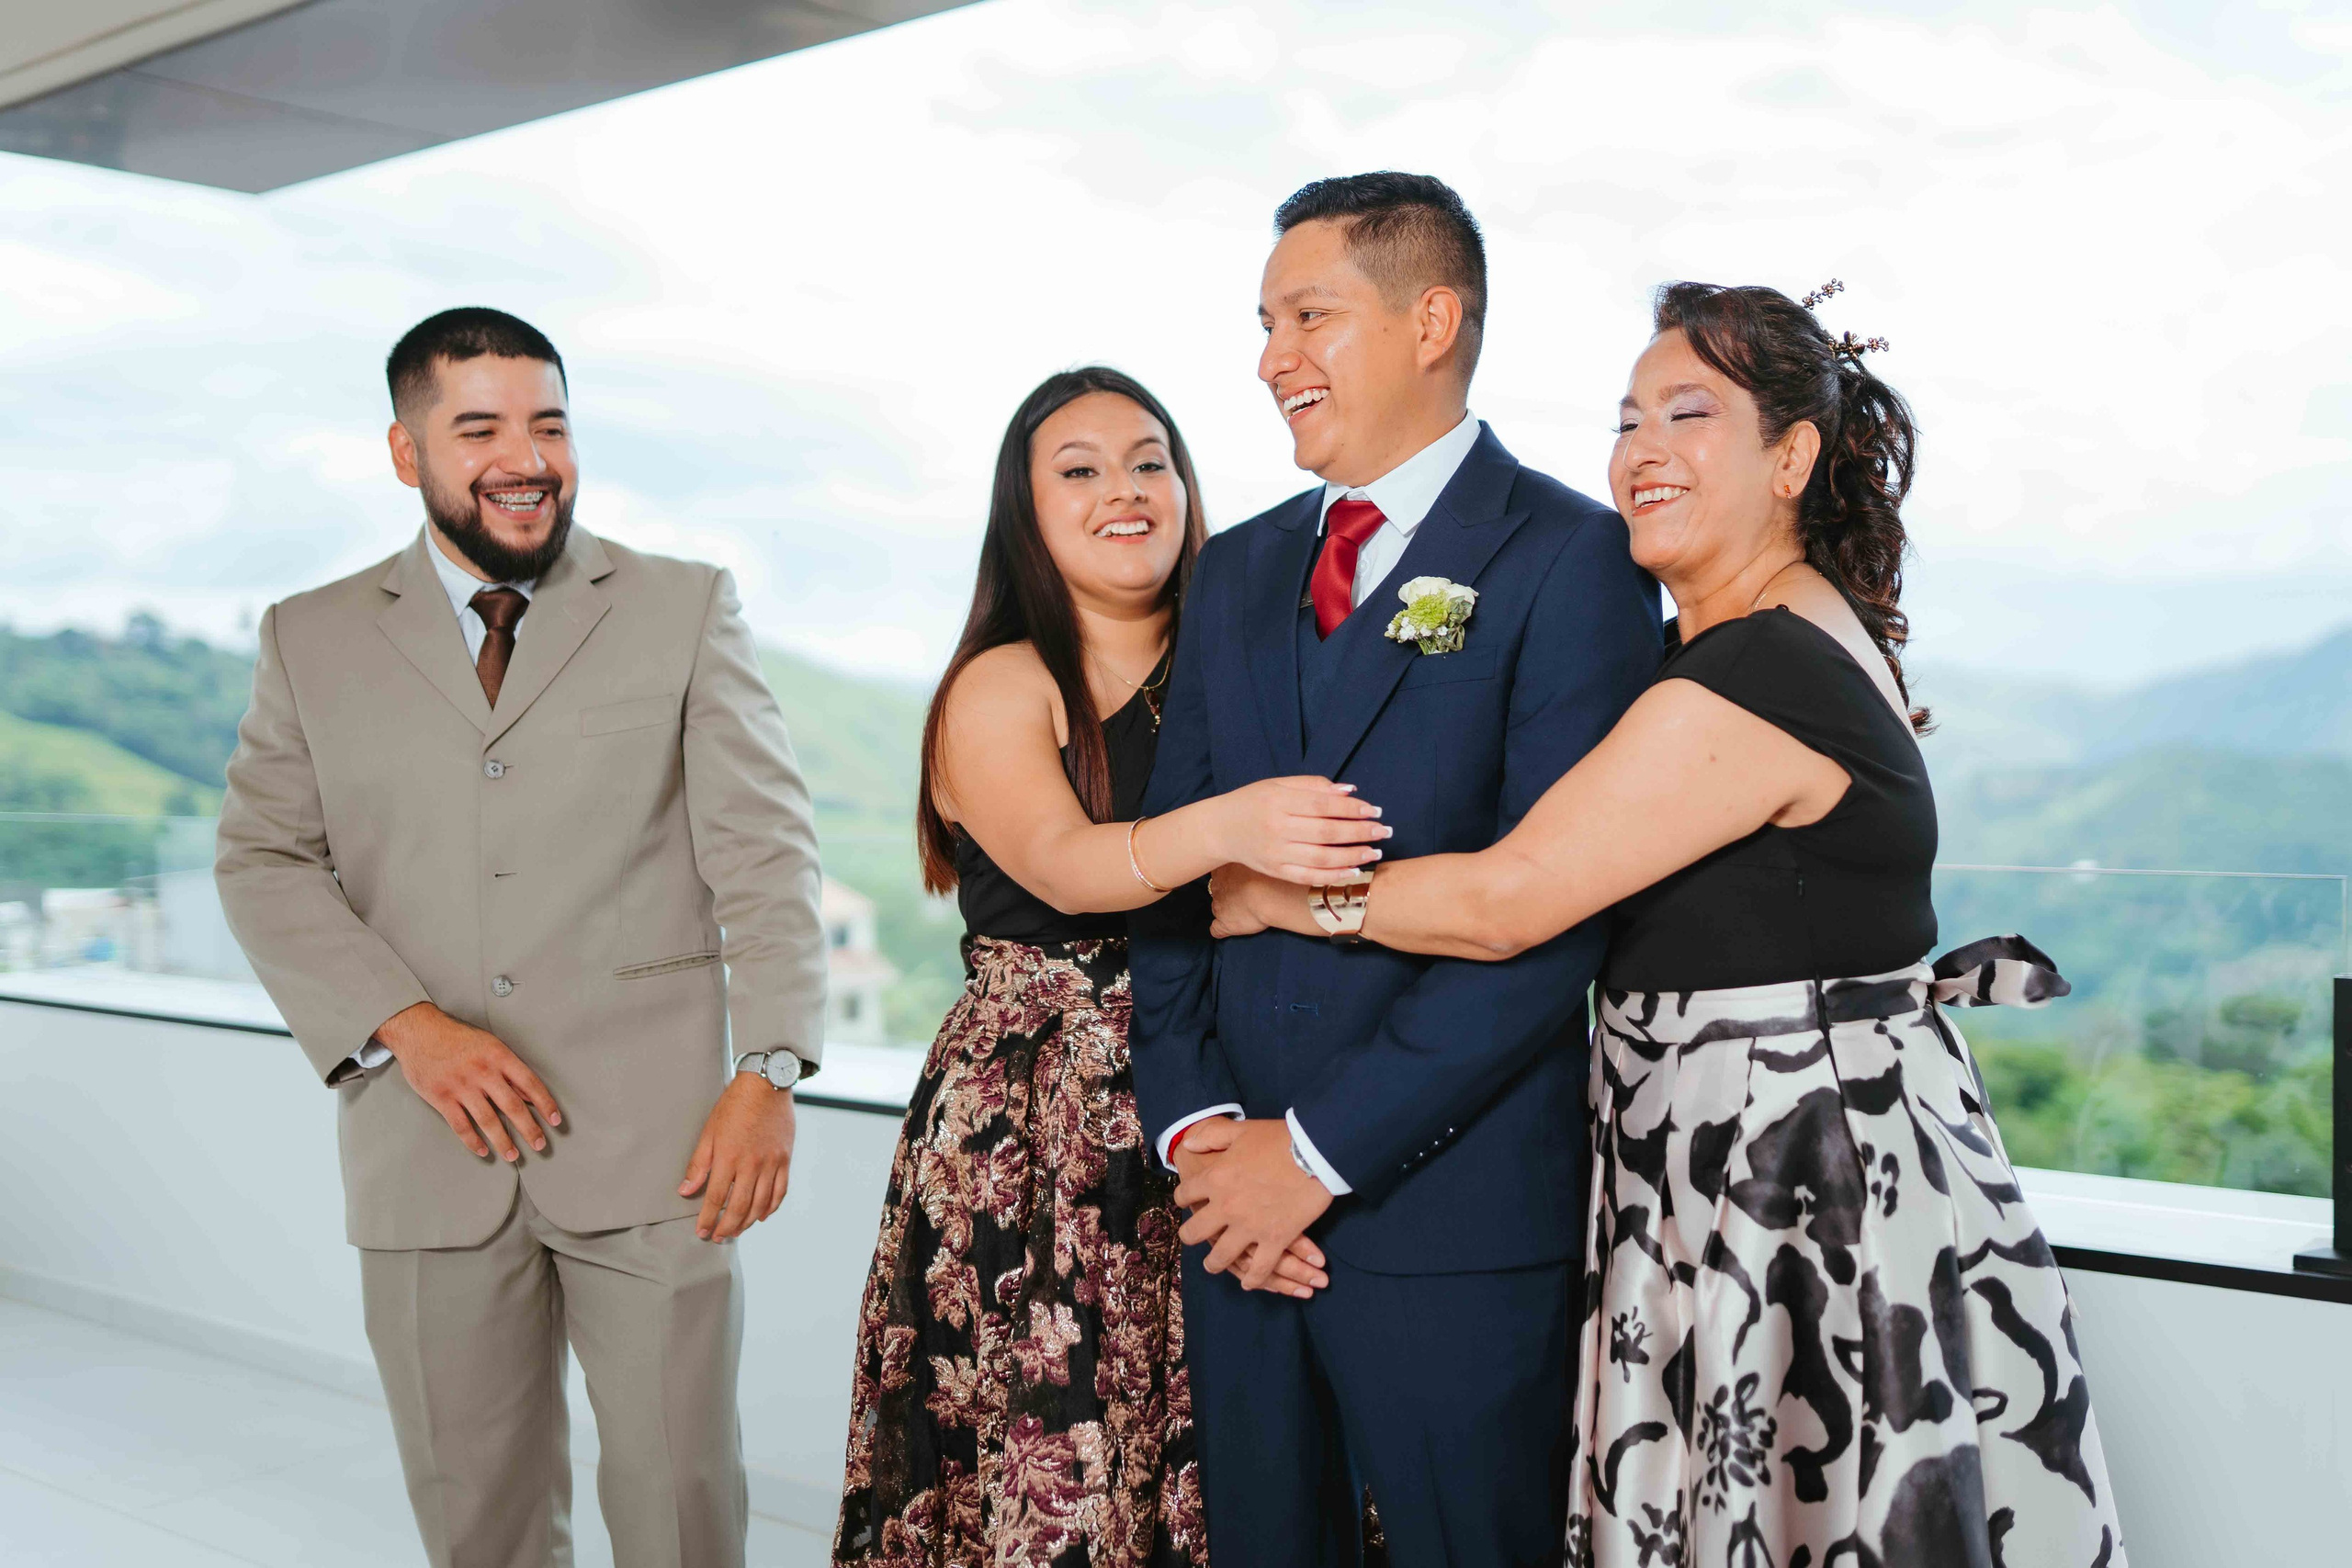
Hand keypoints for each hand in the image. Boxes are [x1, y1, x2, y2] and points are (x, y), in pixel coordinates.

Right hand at [376, 1001, 560, 1162]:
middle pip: (512, 1106)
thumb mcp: (490, 1045)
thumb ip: (509, 1070)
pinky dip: (472, 1141)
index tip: (555, 1121)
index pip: (530, 1084)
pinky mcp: (441, 1097)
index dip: (545, 1104)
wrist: (420, 1031)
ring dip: (503, 1141)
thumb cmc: (457, 1037)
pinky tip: (482, 1150)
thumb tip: (529, 1094)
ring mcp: (461, 1086)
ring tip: (513, 1155)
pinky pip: (461, 1125)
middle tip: (540, 1145)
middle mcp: (483, 1072)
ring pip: (488, 1120)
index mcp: (499, 1056)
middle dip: (529, 1129)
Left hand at [681, 1073, 796, 1240]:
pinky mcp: (785, 1159)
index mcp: (729, 1157)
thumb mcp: (709, 1131)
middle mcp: (752, 1164)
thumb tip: (685, 1190)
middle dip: (726, 1227)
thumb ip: (698, 1164)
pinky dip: (771, 1207)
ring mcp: (771, 1162)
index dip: (708, 1218)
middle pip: (739, 1206)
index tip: (701, 1231)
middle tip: (717, 1237)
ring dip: (747, 1222)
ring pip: (761, 1204)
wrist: (766, 1084)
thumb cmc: (734, 1105)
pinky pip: (780, 1191)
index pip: (716, 1198)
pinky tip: (761, 1215)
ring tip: (736, 1231)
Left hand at [1175, 1119, 1333, 1292]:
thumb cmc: (1278, 1138)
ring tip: (1213, 1265)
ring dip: (1214, 1264)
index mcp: (1215, 1178)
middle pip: (1195, 1232)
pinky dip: (1253, 1279)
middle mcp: (1226, 1207)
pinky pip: (1259, 1269)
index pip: (1185, 1194)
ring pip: (1221, 1257)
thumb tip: (1187, 1144)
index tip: (1185, 1201)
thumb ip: (1210, 1136)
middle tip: (1191, 1238)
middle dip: (1190, 1236)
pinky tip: (1248, 1282)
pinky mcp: (1275, 1239)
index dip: (1182, 1198)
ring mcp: (1250, 1227)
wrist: (1315, 1151)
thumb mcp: (1239, 1130)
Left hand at [1208, 864, 1274, 937]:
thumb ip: (1249, 859)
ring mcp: (1219, 906)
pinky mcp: (1224, 924)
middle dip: (1227, 892)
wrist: (1271, 893)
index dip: (1231, 877)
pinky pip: (1216, 929)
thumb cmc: (1269, 874)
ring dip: (1226, 909)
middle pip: (1217, 889)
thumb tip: (1252, 853)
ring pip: (1217, 907)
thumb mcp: (1256, 858)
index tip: (1242, 879)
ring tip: (1244, 910)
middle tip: (1245, 894)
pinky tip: (1229, 928)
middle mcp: (1217, 887)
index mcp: (1224, 870)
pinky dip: (1220, 929)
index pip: (1219, 873)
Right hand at [1210, 776, 1389, 884]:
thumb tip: (1349, 791)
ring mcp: (1276, 852)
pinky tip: (1353, 871)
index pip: (1322, 805)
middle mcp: (1277, 827)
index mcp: (1278, 801)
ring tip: (1375, 852)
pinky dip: (1333, 875)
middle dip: (1359, 832)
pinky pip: (1308, 876)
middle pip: (1326, 832)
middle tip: (1384, 831)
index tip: (1375, 810)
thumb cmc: (1253, 802)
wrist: (1220, 829)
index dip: (1351, 809)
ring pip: (1321, 857)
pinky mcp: (1275, 871)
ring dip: (1352, 856)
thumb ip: (1313, 786)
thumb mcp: (1277, 784)